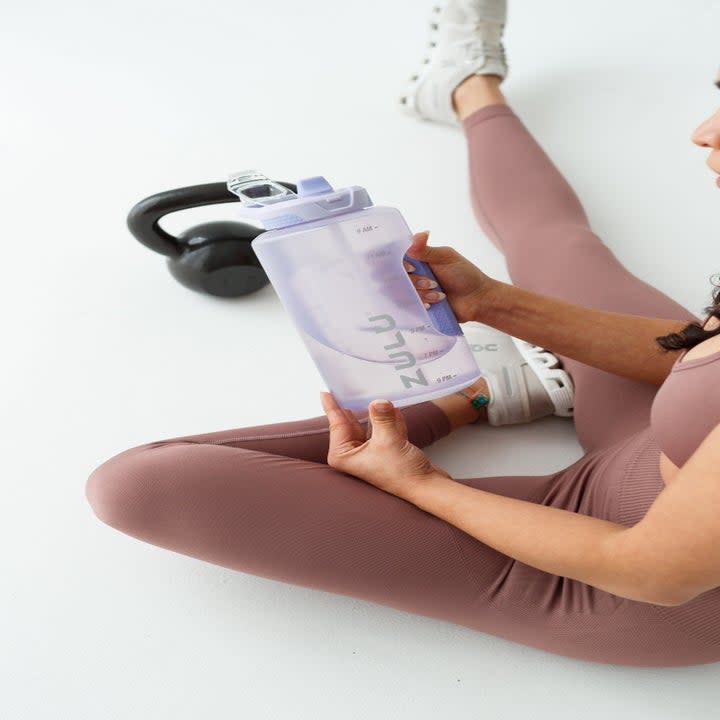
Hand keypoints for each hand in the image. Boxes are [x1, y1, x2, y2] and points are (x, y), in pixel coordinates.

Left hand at [320, 391, 451, 500]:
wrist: (426, 486)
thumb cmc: (402, 474)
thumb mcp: (389, 440)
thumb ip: (382, 417)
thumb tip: (378, 401)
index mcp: (344, 455)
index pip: (336, 423)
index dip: (332, 405)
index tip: (325, 391)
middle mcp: (353, 455)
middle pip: (352, 422)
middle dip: (358, 406)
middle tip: (353, 386)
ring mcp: (369, 452)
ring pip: (370, 423)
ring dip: (378, 414)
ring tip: (381, 399)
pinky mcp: (385, 450)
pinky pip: (384, 428)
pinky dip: (390, 420)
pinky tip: (395, 411)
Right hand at [404, 230, 496, 323]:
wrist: (476, 299)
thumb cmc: (465, 275)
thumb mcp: (446, 258)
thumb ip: (427, 249)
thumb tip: (417, 234)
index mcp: (419, 259)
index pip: (397, 258)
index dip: (400, 264)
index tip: (413, 268)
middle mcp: (414, 274)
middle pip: (398, 277)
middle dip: (415, 282)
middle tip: (433, 283)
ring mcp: (416, 290)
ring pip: (404, 293)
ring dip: (422, 294)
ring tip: (440, 295)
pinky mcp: (419, 305)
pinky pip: (409, 306)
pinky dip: (421, 304)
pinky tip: (433, 304)